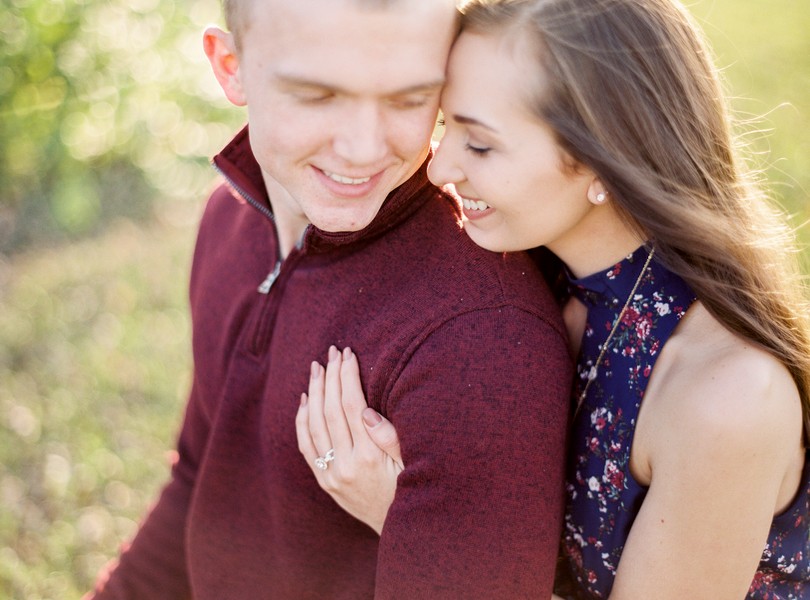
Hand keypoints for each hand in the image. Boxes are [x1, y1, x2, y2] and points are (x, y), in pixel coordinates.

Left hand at [296, 345, 402, 533]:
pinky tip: (305, 399)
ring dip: (314, 392)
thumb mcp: (410, 463)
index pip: (352, 405)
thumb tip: (366, 412)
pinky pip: (306, 446)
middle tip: (331, 353)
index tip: (348, 354)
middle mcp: (346, 464)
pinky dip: (302, 420)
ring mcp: (331, 474)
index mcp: (370, 456)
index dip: (347, 376)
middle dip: (330, 377)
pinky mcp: (324, 481)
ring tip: (316, 368)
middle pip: (330, 410)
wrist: (398, 527)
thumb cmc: (410, 488)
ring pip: (314, 425)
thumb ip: (390, 437)